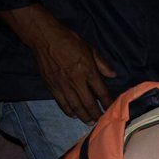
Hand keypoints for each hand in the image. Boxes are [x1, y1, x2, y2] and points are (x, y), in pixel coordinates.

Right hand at [0, 5, 114, 121]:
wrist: (45, 37)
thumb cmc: (69, 41)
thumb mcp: (90, 49)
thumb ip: (102, 64)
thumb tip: (113, 75)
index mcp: (88, 71)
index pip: (101, 92)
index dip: (108, 103)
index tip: (112, 110)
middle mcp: (76, 80)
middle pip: (89, 103)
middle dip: (96, 114)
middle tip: (101, 121)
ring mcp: (63, 84)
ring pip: (75, 106)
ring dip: (83, 116)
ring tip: (89, 121)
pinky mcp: (51, 85)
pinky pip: (61, 102)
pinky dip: (68, 111)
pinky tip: (73, 115)